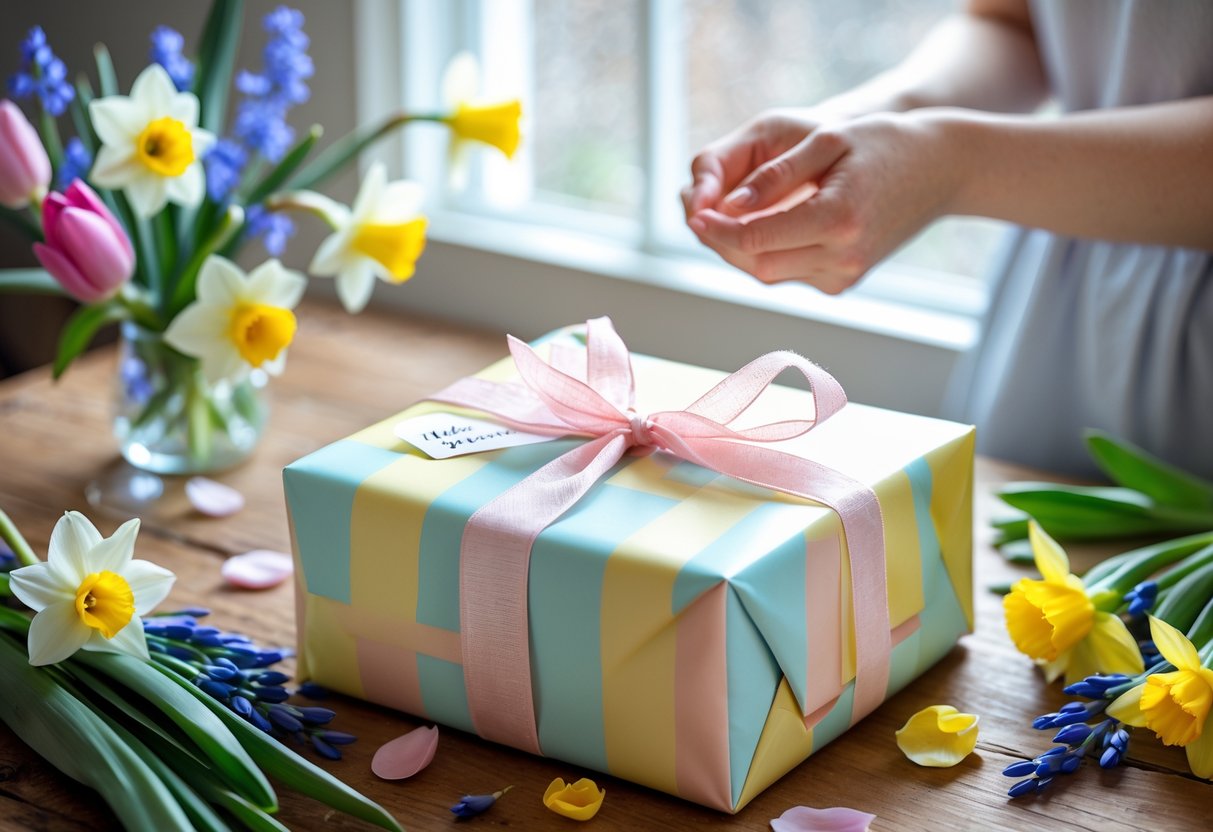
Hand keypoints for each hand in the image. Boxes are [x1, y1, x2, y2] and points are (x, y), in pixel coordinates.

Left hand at [685, 110, 961, 293]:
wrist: (941, 171)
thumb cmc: (883, 143)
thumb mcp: (828, 141)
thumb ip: (775, 174)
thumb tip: (726, 206)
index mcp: (839, 220)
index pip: (758, 237)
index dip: (719, 229)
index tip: (693, 213)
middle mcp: (843, 258)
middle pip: (758, 265)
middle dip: (723, 242)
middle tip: (699, 215)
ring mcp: (846, 276)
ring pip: (770, 274)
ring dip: (741, 250)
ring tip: (722, 219)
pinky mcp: (844, 283)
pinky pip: (790, 274)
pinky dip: (768, 254)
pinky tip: (758, 228)